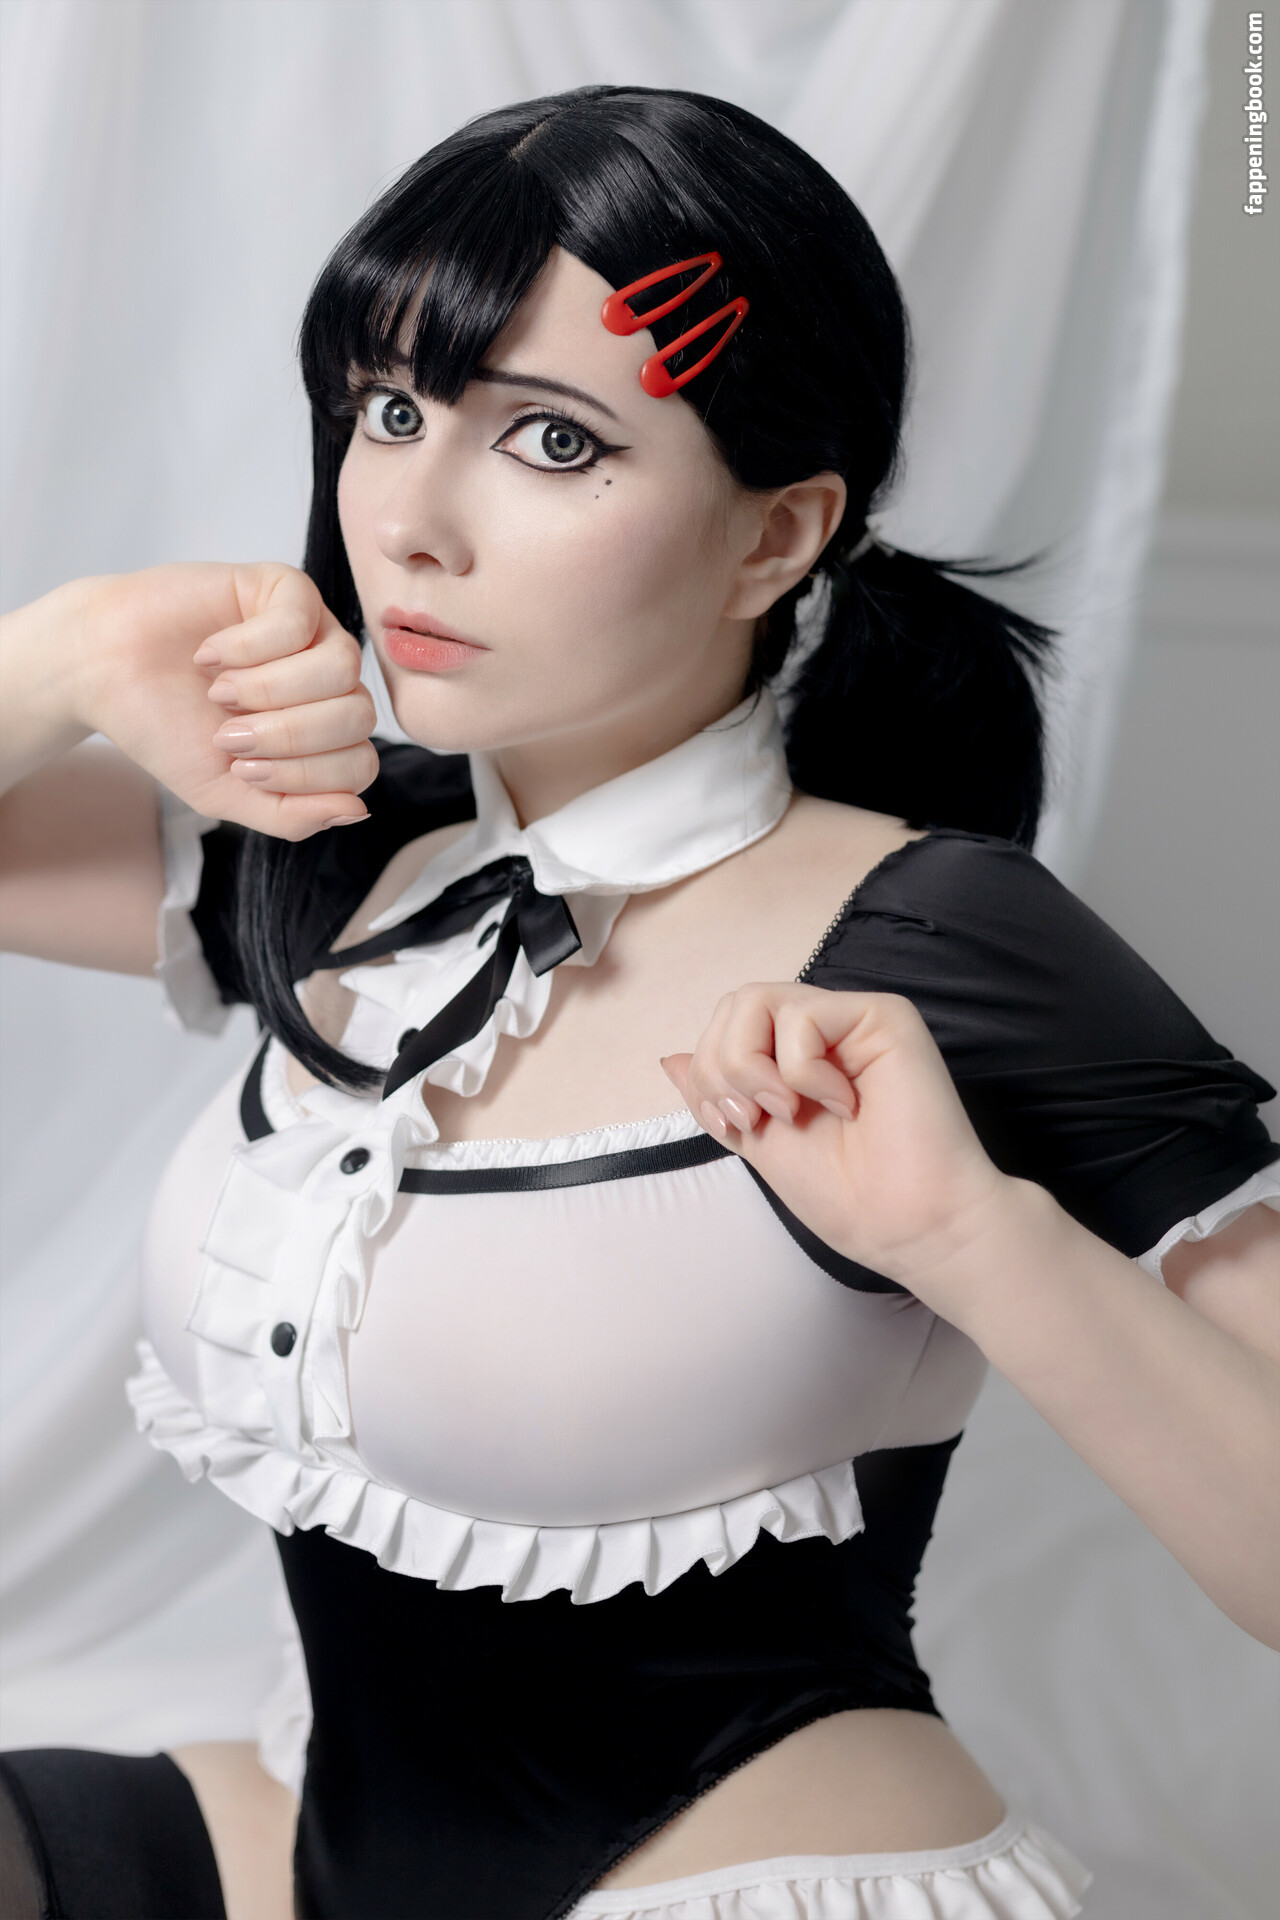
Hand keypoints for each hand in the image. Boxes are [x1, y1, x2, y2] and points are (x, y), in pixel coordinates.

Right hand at [72, 563, 375, 838]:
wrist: (103, 673)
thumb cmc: (167, 729)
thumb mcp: (225, 794)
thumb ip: (290, 815)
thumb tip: (357, 812)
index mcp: (324, 735)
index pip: (359, 765)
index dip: (303, 776)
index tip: (240, 768)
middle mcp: (329, 684)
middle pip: (356, 717)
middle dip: (287, 736)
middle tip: (226, 732)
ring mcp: (314, 633)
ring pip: (340, 669)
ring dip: (270, 690)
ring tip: (219, 692)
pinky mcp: (286, 589)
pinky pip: (299, 621)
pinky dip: (247, 647)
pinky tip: (210, 654)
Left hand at [661, 984, 1014, 1307]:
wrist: (908, 1224)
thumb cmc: (848, 1195)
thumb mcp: (757, 1141)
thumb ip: (717, 1097)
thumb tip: (669, 1058)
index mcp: (793, 1056)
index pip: (723, 1027)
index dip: (708, 1073)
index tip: (735, 1127)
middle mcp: (823, 1030)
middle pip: (733, 1004)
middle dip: (723, 1069)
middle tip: (758, 1119)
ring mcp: (851, 1019)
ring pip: (756, 999)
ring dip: (754, 1069)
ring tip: (794, 1111)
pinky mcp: (884, 1015)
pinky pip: (802, 1016)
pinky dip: (803, 1071)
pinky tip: (844, 1104)